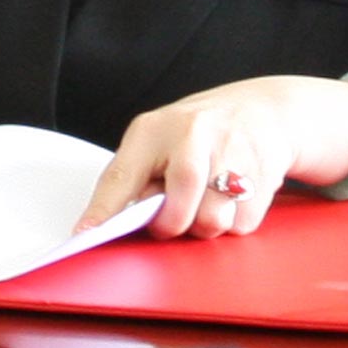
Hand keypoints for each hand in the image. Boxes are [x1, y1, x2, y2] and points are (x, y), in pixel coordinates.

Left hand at [80, 75, 347, 238]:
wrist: (263, 110)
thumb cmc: (199, 133)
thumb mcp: (160, 141)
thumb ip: (141, 178)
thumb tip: (117, 224)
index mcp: (153, 130)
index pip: (121, 176)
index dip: (103, 210)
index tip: (84, 236)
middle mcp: (192, 135)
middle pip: (180, 205)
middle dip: (174, 225)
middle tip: (173, 220)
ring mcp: (231, 150)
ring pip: (213, 220)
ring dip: (207, 225)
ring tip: (207, 204)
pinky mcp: (263, 170)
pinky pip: (243, 222)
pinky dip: (235, 221)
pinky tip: (234, 198)